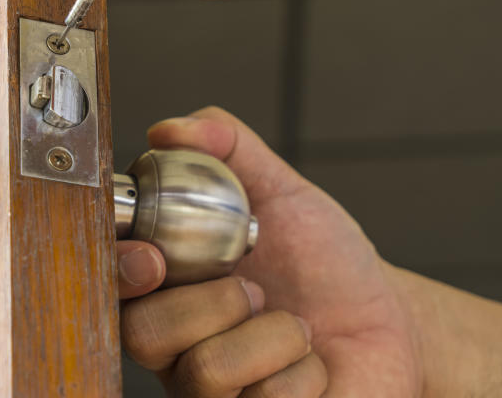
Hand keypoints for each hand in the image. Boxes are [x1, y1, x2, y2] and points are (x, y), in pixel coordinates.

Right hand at [116, 107, 422, 396]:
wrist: (390, 322)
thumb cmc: (326, 262)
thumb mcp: (282, 192)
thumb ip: (229, 148)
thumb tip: (169, 130)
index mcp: (170, 290)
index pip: (112, 285)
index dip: (121, 271)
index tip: (154, 256)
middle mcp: (178, 349)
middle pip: (144, 334)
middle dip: (215, 302)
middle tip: (256, 289)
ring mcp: (212, 396)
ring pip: (205, 371)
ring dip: (271, 336)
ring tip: (294, 327)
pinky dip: (303, 372)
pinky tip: (312, 366)